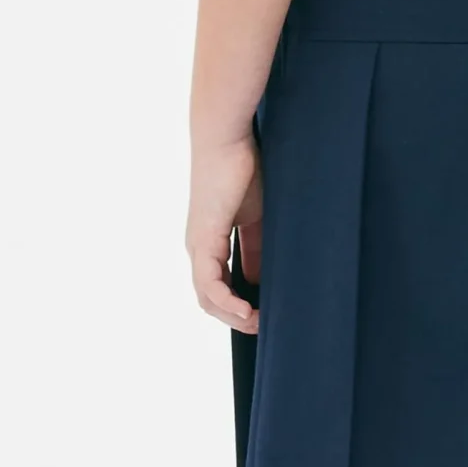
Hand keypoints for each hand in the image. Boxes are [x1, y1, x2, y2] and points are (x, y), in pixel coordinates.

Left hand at [187, 131, 261, 332]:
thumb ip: (258, 248)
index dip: (241, 308)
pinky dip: (228, 303)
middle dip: (238, 319)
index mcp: (211, 243)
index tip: (268, 316)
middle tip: (267, 327)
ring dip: (233, 317)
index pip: (220, 288)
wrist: (229, 139)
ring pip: (207, 298)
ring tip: (260, 324)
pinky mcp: (203, 240)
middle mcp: (199, 248)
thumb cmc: (246, 170)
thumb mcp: (259, 217)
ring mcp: (198, 246)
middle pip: (210, 300)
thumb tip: (262, 279)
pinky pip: (210, 284)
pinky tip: (248, 311)